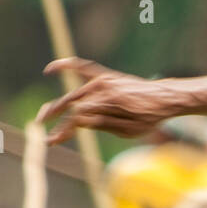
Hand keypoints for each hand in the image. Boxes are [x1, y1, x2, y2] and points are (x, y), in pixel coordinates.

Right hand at [36, 58, 179, 143]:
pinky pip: (82, 68)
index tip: (53, 141)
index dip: (63, 130)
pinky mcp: (106, 76)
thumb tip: (78, 121)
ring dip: (58, 105)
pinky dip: (66, 66)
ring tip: (43, 115)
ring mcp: (103, 80)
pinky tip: (51, 69)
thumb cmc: (149, 118)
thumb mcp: (129, 130)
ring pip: (74, 93)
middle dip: (55, 118)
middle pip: (71, 104)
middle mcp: (103, 89)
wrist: (164, 97)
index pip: (77, 118)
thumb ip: (103, 124)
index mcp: (108, 104)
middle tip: (41, 131)